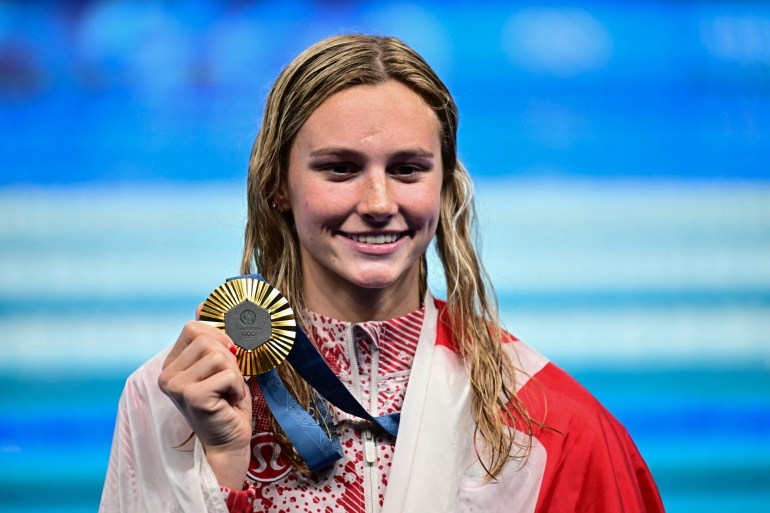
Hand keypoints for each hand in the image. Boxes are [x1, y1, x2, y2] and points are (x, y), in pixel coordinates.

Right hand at [158, 312, 251, 488]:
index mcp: (171, 364)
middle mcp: (167, 375)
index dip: (218, 338)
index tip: (225, 360)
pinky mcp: (192, 396)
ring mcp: (176, 386)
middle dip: (229, 358)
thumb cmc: (227, 404)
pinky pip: (227, 373)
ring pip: (219, 355)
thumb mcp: (220, 365)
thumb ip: (211, 338)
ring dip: (234, 374)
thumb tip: (203, 303)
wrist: (229, 442)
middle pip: (208, 339)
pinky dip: (236, 387)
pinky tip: (229, 402)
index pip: (193, 328)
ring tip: (228, 392)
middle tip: (227, 382)